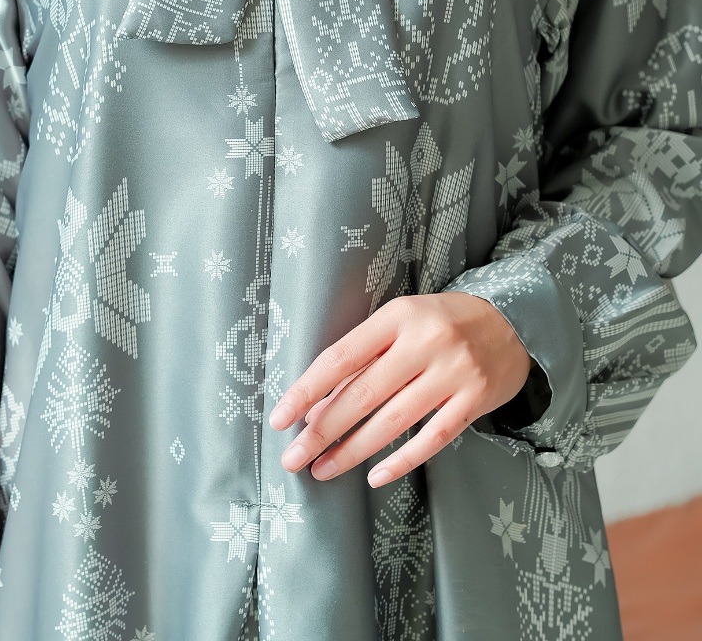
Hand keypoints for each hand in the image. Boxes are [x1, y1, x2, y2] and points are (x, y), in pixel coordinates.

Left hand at [268, 291, 533, 487]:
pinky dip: (402, 460)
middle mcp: (425, 342)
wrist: (512, 321)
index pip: (341, 357)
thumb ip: (363, 359)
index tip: (280, 417)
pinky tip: (375, 476)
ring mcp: (454, 372)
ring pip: (393, 420)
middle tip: (292, 457)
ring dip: (353, 450)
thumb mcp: (399, 323)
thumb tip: (317, 406)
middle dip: (322, 430)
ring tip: (323, 469)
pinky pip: (433, 437)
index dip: (306, 390)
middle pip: (362, 394)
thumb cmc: (440, 322)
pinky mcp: (476, 399)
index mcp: (397, 316)